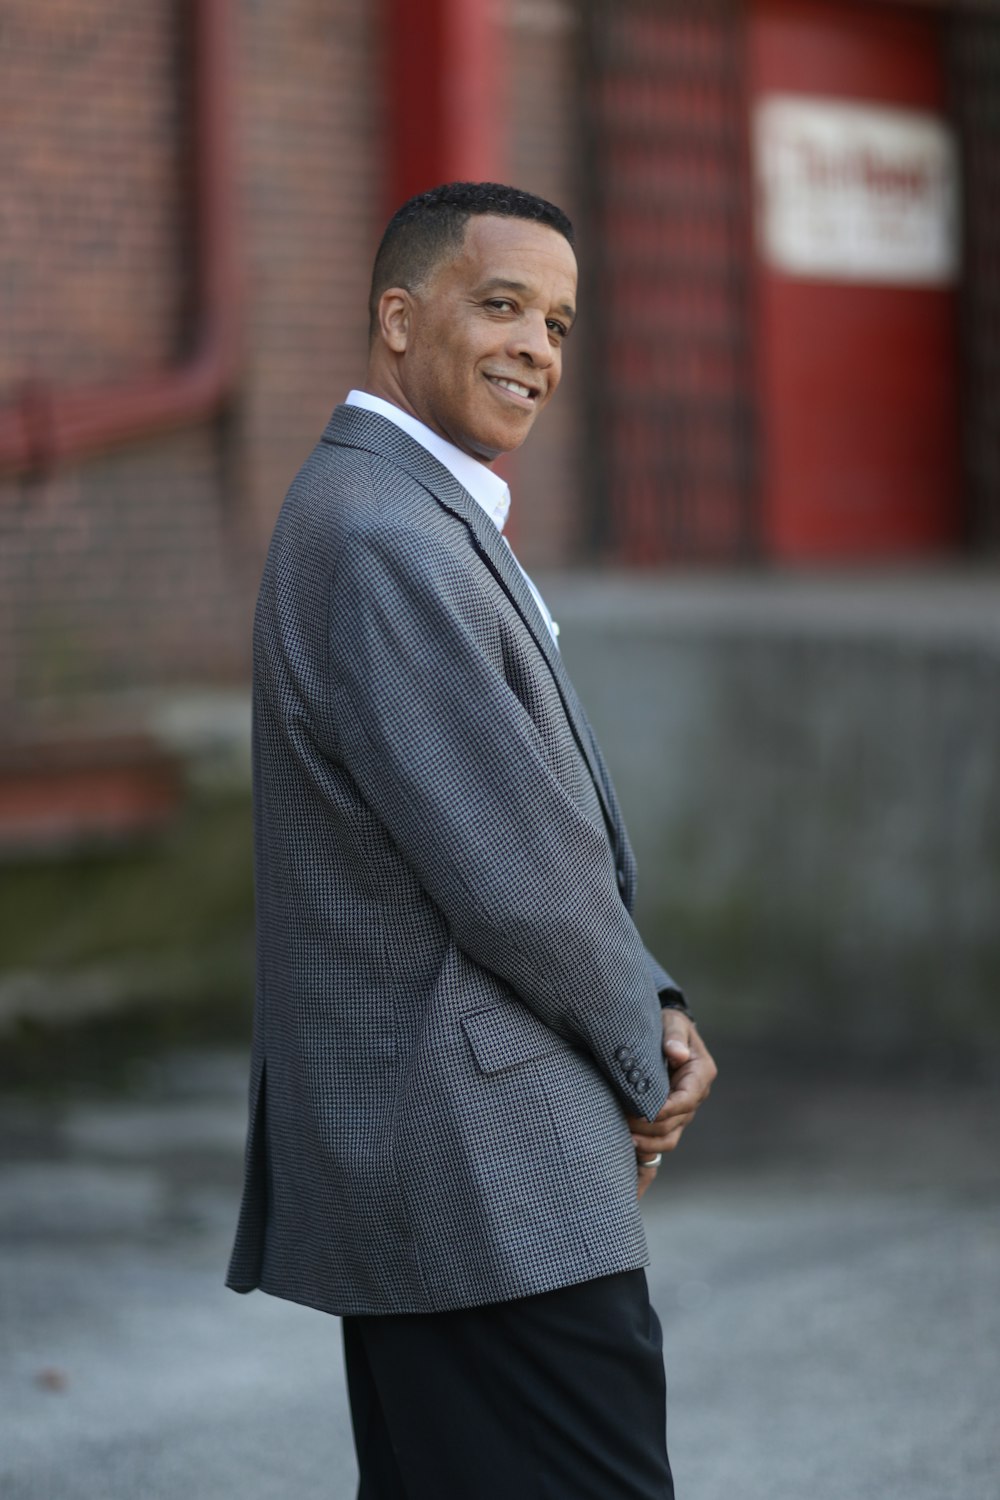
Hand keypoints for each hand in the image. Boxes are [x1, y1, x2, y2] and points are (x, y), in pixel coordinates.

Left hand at [628, 1010, 716, 1193]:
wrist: (667, 1033)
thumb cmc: (669, 1025)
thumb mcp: (673, 1023)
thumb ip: (674, 1036)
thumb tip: (677, 1053)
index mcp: (700, 1074)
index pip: (685, 1099)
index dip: (665, 1109)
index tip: (643, 1112)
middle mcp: (695, 1095)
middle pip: (675, 1123)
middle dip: (649, 1126)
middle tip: (622, 1121)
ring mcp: (683, 1109)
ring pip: (669, 1137)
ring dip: (648, 1142)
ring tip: (625, 1139)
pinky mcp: (671, 1117)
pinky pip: (662, 1139)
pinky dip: (647, 1145)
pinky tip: (628, 1144)